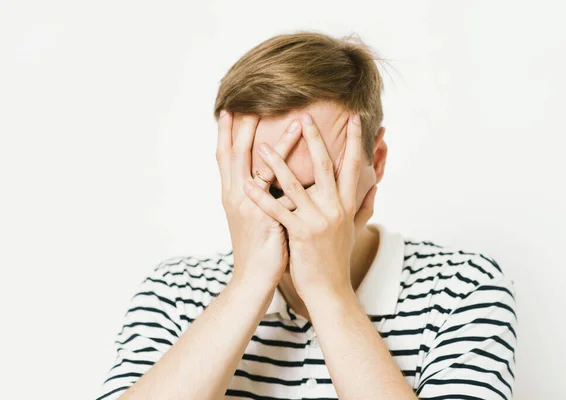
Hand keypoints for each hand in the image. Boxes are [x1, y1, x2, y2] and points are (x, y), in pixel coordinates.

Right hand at [216, 110, 301, 290]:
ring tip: (293, 119)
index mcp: (232, 195)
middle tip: (245, 100)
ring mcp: (247, 204)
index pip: (225, 158)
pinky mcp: (262, 214)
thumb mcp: (254, 217)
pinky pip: (278, 184)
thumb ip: (258, 196)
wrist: (254, 277)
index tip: (229, 110)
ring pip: (255, 162)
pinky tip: (307, 147)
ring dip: (275, 139)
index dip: (225, 134)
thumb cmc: (259, 247)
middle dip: (239, 126)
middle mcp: (235, 195)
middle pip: (232, 153)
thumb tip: (268, 178)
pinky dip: (290, 161)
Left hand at [242, 112, 377, 300]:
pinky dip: (262, 197)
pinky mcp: (301, 235)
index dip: (354, 141)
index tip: (356, 118)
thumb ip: (365, 205)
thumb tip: (375, 186)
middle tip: (304, 115)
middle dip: (315, 139)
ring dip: (278, 163)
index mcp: (346, 205)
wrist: (330, 289)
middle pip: (325, 167)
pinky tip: (248, 184)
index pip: (352, 166)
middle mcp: (335, 209)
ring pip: (296, 186)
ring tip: (263, 144)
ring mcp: (318, 221)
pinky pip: (278, 212)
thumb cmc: (338, 259)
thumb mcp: (354, 230)